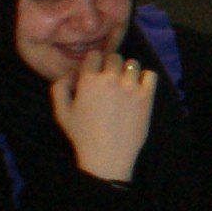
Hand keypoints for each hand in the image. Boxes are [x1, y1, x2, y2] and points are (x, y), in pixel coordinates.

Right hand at [50, 49, 159, 182]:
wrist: (107, 156)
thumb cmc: (82, 136)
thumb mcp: (61, 111)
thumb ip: (60, 86)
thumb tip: (72, 72)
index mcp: (88, 79)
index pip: (95, 54)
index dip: (95, 63)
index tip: (96, 73)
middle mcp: (110, 78)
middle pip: (115, 58)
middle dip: (111, 67)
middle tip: (111, 82)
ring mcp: (130, 86)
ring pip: (133, 64)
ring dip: (128, 72)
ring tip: (125, 86)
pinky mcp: (146, 97)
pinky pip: (151, 75)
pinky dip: (146, 79)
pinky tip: (139, 89)